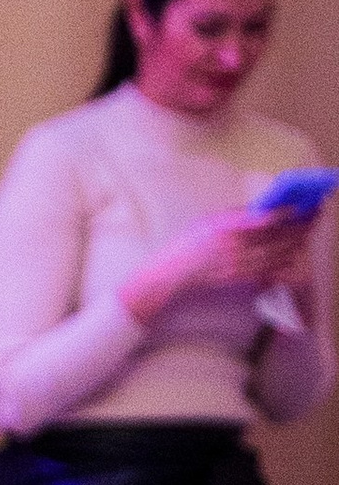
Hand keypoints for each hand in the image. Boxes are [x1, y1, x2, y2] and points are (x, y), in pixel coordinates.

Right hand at [124, 203, 309, 325]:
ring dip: (294, 245)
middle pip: (275, 238)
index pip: (264, 219)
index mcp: (225, 228)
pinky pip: (267, 270)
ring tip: (305, 234)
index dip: (286, 213)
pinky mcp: (238, 278)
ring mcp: (236, 265)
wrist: (171, 273)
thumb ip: (237, 216)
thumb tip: (264, 209)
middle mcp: (233, 248)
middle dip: (297, 228)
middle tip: (312, 218)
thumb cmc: (188, 243)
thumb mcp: (209, 220)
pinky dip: (282, 262)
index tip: (300, 206)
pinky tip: (291, 254)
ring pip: (275, 255)